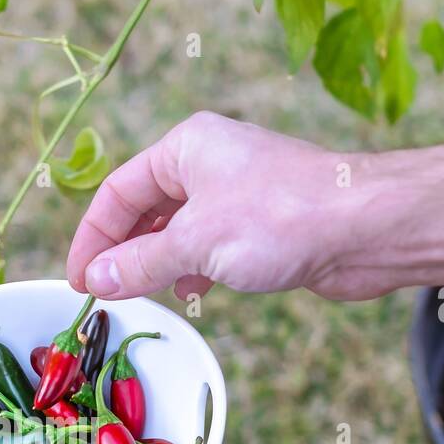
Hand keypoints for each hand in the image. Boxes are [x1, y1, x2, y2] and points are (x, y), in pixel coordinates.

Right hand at [67, 112, 443, 303]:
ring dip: (157, 265)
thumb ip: (140, 263)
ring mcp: (237, 193)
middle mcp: (209, 163)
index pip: (117, 192)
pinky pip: (209, 247)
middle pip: (145, 210)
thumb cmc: (279, 218)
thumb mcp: (194, 243)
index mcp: (185, 148)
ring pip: (177, 231)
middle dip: (123, 252)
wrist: (365, 227)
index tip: (77, 280)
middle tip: (103, 293)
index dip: (91, 237)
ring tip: (143, 295)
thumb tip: (97, 279)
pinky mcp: (261, 225)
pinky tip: (192, 294)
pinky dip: (193, 271)